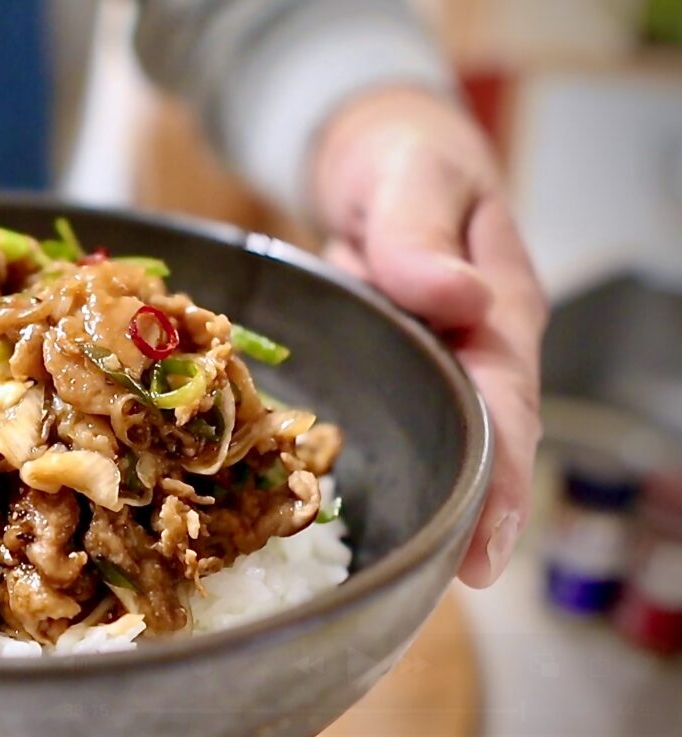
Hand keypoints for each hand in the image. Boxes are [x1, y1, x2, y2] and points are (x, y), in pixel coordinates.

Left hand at [312, 88, 547, 586]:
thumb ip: (422, 235)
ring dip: (428, 496)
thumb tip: (456, 299)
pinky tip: (333, 501)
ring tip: (407, 569)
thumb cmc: (405, 158)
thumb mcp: (413, 177)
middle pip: (479, 437)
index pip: (506, 404)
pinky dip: (371, 455)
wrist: (376, 151)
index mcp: (497, 308)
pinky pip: (386, 413)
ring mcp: (426, 357)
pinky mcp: (386, 360)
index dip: (501, 478)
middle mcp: (469, 345)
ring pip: (435, 435)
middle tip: (452, 580)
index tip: (487, 547)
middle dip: (473, 512)